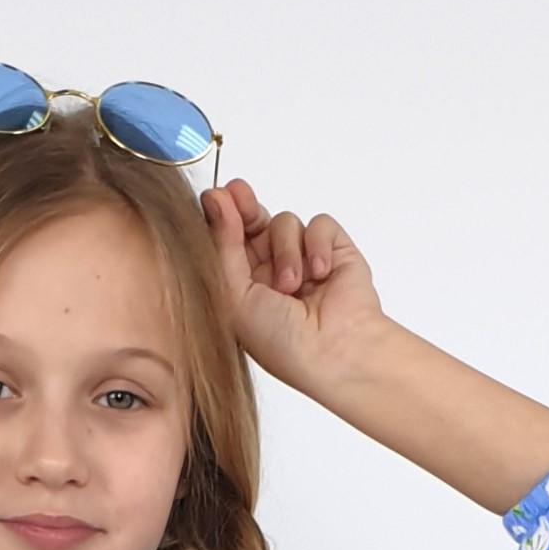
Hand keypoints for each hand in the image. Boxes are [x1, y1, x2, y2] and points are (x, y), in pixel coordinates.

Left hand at [200, 179, 387, 395]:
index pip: (230, 241)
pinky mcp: (335, 251)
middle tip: (239, 196)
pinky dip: (318, 245)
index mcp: (245, 287)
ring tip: (292, 286)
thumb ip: (222, 247)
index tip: (215, 196)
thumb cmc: (282, 342)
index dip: (222, 216)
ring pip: (285, 223)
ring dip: (286, 251)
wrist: (334, 353)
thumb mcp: (235, 297)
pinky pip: (319, 224)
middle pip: (255, 222)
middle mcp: (273, 271)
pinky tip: (320, 274)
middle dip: (246, 209)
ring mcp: (304, 260)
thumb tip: (213, 199)